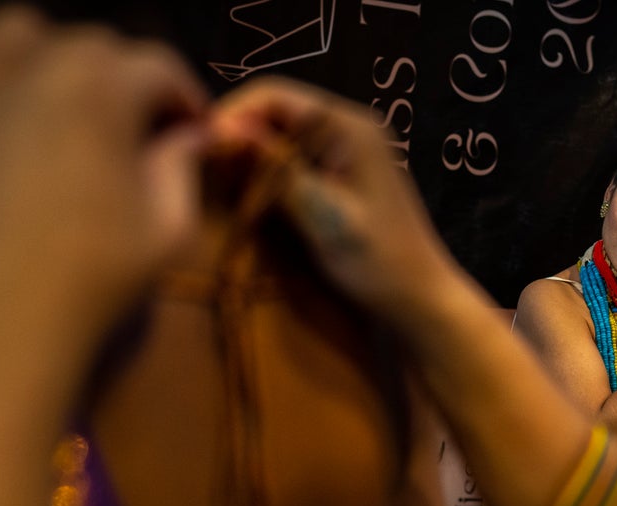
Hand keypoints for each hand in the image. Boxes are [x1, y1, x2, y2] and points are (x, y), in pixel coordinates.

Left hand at [0, 6, 208, 358]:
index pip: (156, 67)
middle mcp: (28, 64)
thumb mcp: (167, 231)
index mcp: (100, 89)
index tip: (194, 130)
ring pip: (17, 40)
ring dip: (51, 65)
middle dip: (122, 81)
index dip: (185, 96)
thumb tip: (190, 134)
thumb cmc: (91, 283)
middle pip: (90, 46)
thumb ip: (183, 168)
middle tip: (134, 131)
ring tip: (62, 114)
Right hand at [210, 76, 452, 314]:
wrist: (419, 299)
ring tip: (219, 183)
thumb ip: (278, 171)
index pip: (275, 95)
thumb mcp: (324, 216)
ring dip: (250, 155)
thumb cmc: (379, 262)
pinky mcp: (341, 175)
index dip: (232, 115)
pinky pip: (294, 159)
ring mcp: (346, 151)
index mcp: (350, 127)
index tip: (198, 148)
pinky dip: (269, 173)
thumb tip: (227, 132)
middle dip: (237, 134)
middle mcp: (349, 128)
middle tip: (201, 169)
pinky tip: (250, 196)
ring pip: (281, 136)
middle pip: (276, 111)